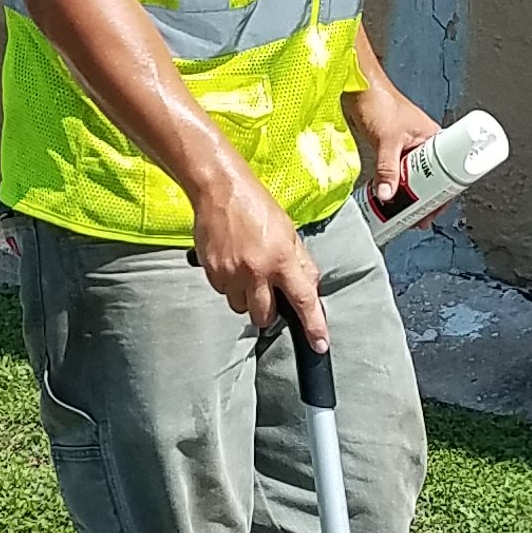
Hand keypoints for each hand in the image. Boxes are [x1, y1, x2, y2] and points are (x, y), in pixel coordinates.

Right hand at [190, 151, 326, 346]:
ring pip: (241, 308)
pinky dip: (230, 285)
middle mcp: (256, 271)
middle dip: (269, 312)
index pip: (303, 300)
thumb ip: (301, 263)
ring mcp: (231, 273)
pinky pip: (223, 293)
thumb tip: (310, 287)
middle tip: (268, 291)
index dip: (313, 325)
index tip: (320, 343)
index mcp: (281, 259)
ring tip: (248, 272)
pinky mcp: (212, 272)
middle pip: (265, 317)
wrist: (219, 189)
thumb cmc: (256, 205)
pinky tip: (232, 263)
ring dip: (247, 298)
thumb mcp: (289, 231)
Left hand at [345, 72, 441, 216]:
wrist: (358, 86)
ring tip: (403, 214)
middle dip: (425, 199)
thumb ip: (387, 169)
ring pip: (413, 178)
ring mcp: (408, 148)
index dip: (443, 193)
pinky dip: (394, 186)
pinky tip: (388, 198)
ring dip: (408, 195)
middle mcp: (424, 145)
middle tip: (419, 218)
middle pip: (430, 179)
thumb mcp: (387, 139)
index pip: (447, 172)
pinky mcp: (392, 149)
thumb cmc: (380, 101)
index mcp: (433, 138)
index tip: (435, 210)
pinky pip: (397, 173)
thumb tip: (387, 196)